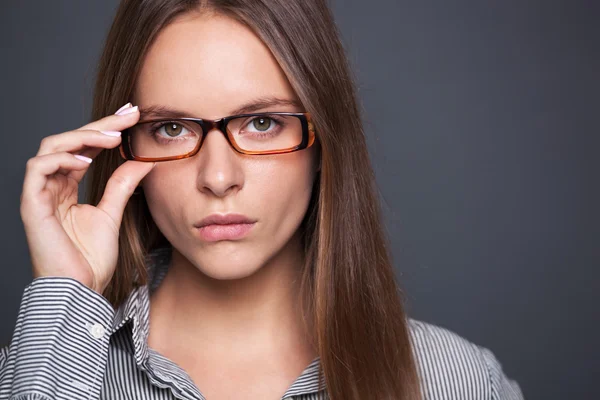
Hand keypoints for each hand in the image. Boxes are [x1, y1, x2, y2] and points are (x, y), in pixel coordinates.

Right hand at [19, 103, 154, 294]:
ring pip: (51, 147)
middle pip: (68, 141)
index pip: (83, 149)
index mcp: (66, 187)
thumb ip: (122, 185)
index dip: (105, 130)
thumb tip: (143, 161)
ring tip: (113, 137)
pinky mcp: (31, 205)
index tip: (132, 117)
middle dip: (98, 125)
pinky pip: (37, 169)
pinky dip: (61, 159)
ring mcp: (39, 194)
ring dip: (82, 137)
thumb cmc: (90, 259)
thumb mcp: (112, 213)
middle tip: (127, 113)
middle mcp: (51, 186)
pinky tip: (85, 160)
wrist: (80, 289)